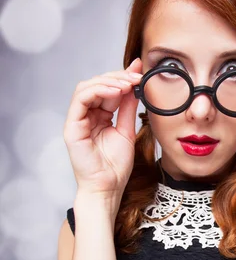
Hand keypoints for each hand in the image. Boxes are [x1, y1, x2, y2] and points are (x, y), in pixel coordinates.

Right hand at [63, 57, 143, 196]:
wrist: (108, 187)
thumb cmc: (115, 166)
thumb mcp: (127, 130)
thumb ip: (128, 107)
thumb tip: (135, 84)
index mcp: (98, 116)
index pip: (107, 88)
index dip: (122, 78)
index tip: (139, 72)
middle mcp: (86, 115)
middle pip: (96, 84)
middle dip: (118, 77)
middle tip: (136, 76)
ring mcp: (77, 120)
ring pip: (87, 87)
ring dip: (109, 81)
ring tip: (127, 84)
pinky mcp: (72, 126)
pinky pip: (81, 99)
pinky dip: (98, 90)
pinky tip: (116, 91)